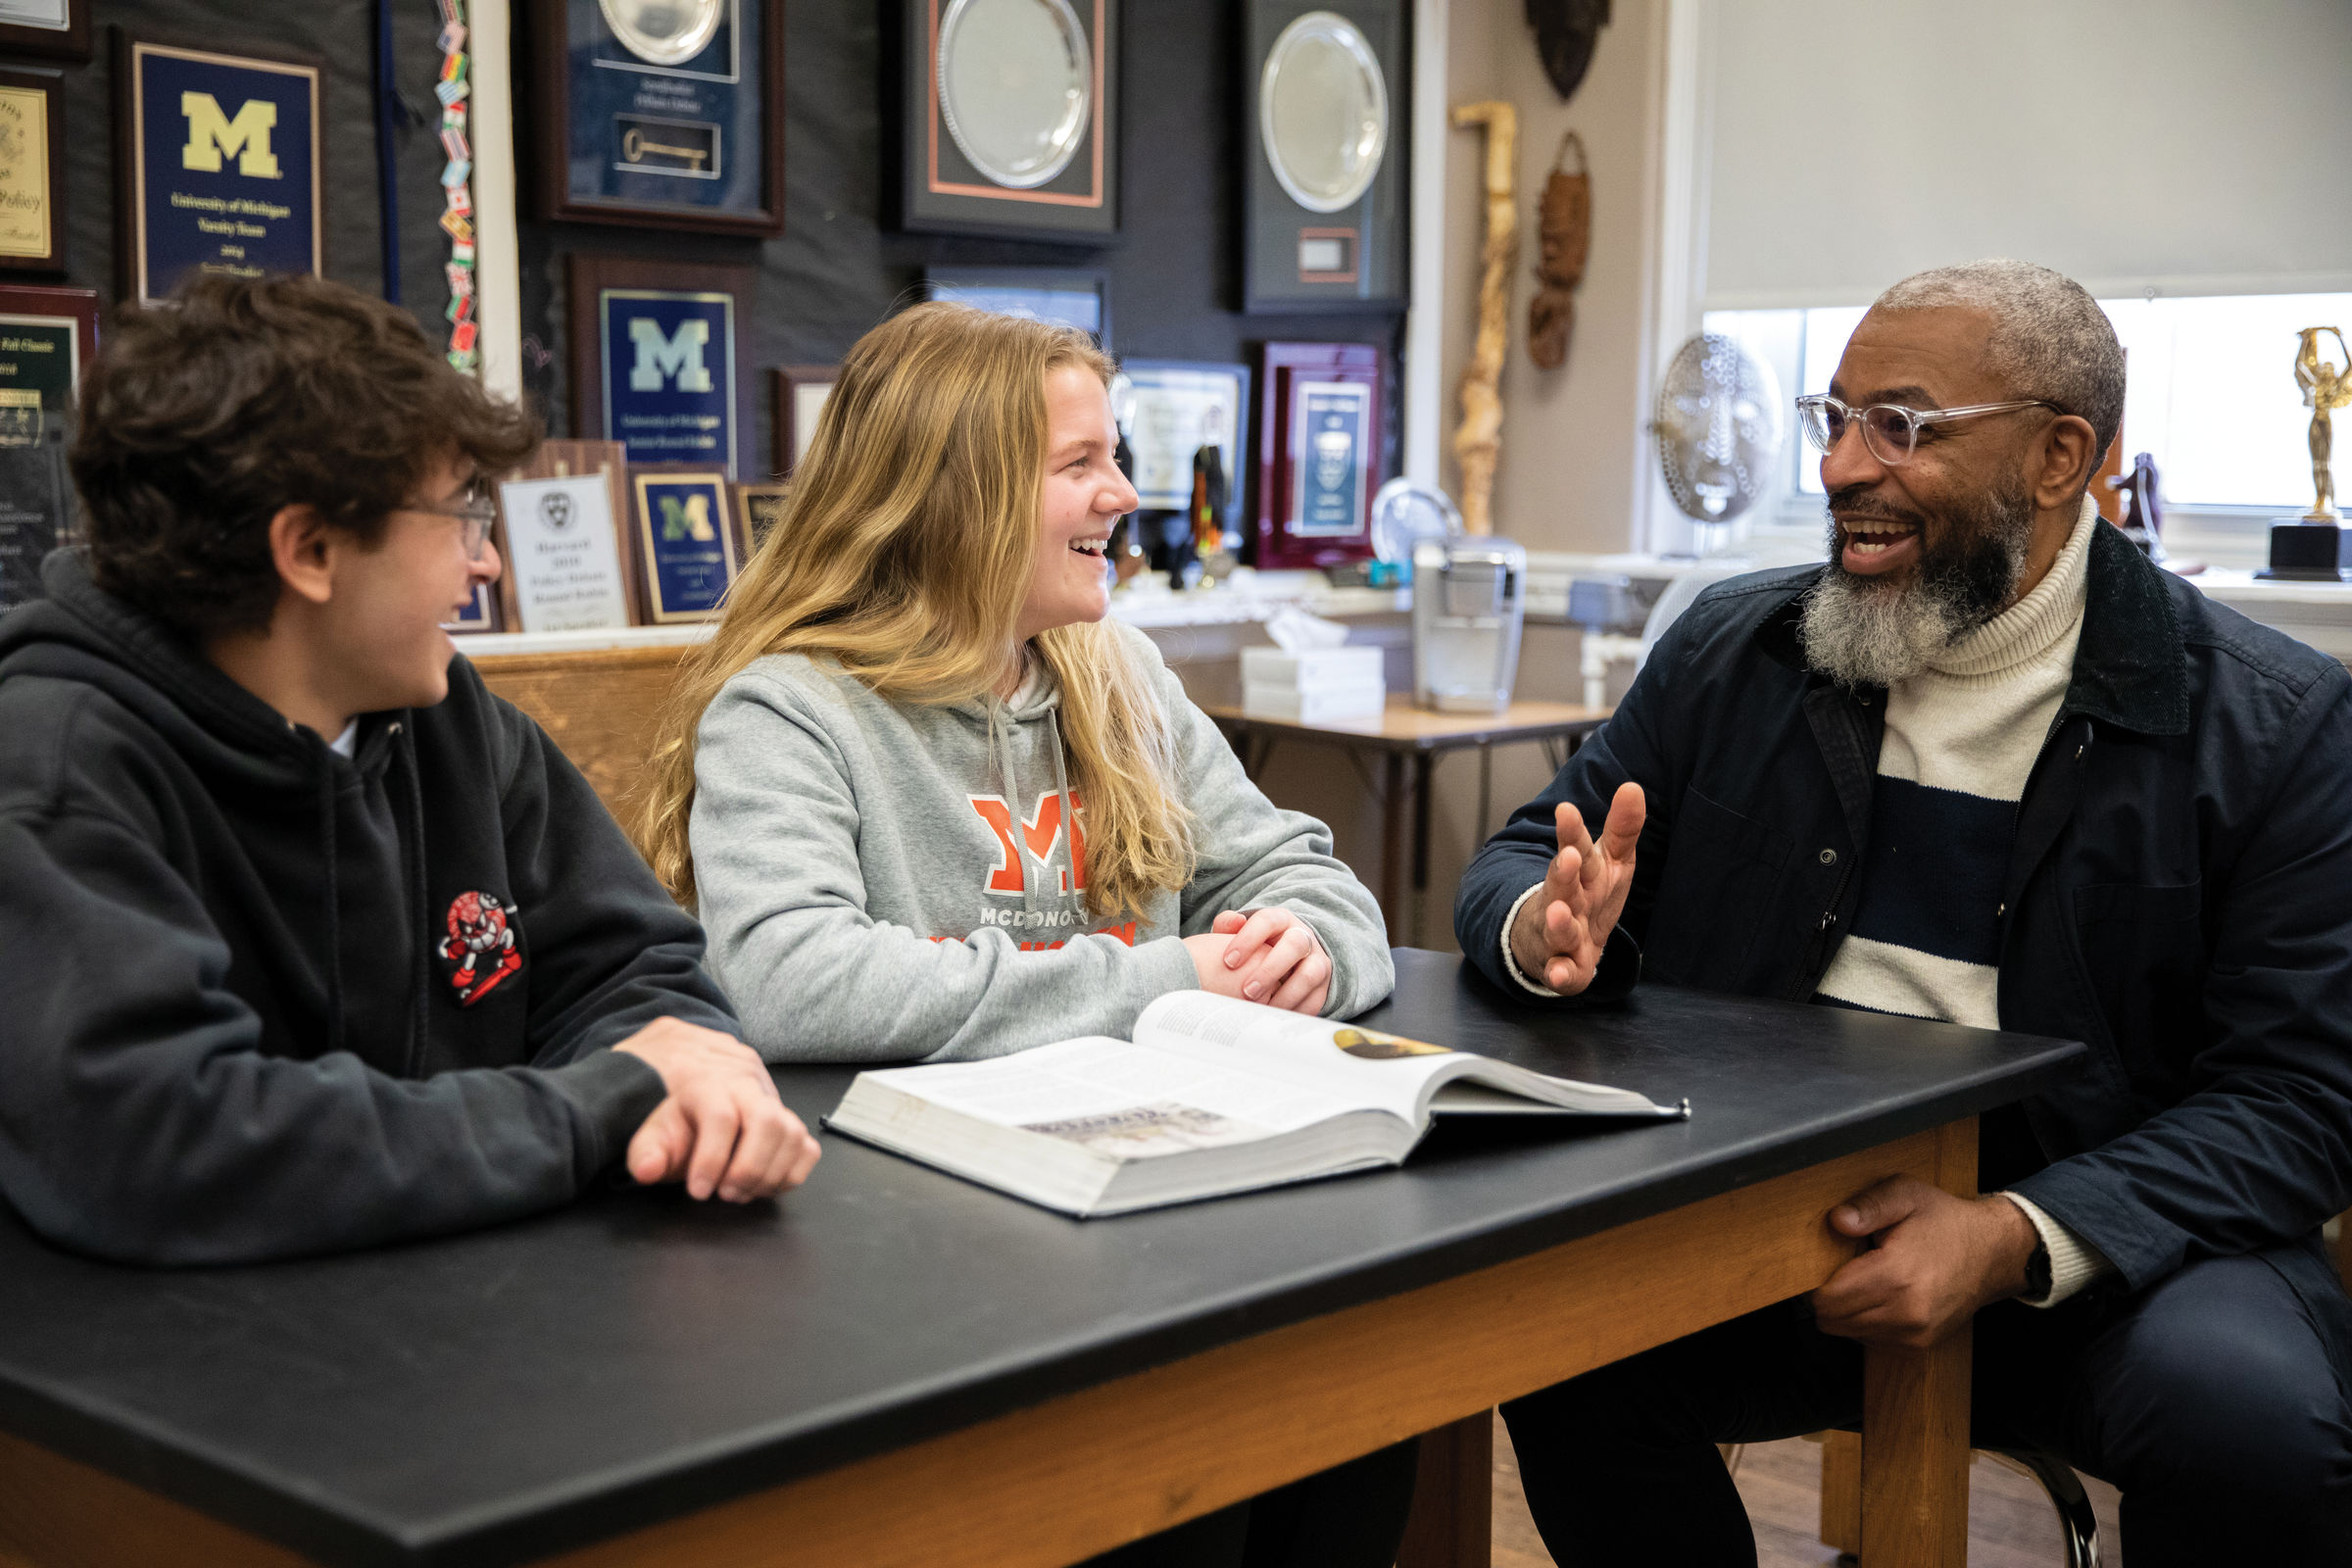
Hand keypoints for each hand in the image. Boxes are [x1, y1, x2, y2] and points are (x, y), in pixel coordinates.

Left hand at [613, 1018, 820, 1201]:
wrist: (686, 1077)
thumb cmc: (669, 1108)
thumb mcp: (649, 1125)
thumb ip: (646, 1149)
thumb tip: (648, 1170)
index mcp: (706, 1080)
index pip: (720, 1117)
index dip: (711, 1159)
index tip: (698, 1190)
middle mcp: (745, 1082)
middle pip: (768, 1120)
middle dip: (750, 1167)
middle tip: (727, 1193)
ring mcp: (771, 1098)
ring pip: (792, 1133)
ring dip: (771, 1174)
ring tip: (742, 1192)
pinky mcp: (786, 1115)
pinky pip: (807, 1145)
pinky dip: (791, 1172)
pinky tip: (762, 1184)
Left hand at [1206, 907, 1330, 1013]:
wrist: (1288, 958)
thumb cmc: (1255, 947)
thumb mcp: (1240, 933)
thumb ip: (1228, 925)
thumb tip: (1234, 921)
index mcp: (1281, 920)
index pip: (1267, 921)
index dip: (1248, 940)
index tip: (1228, 962)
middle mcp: (1303, 937)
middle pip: (1295, 945)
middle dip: (1270, 970)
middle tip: (1247, 991)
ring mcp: (1317, 960)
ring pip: (1311, 973)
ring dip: (1287, 994)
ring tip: (1264, 1009)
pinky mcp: (1323, 984)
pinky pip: (1316, 999)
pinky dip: (1297, 1011)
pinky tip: (1277, 1019)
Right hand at [1508, 784, 1644, 993]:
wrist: (1552, 941)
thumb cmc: (1588, 895)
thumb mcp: (1611, 860)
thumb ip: (1623, 827)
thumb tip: (1633, 787)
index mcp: (1582, 873)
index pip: (1577, 848)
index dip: (1572, 831)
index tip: (1567, 811)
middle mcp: (1566, 901)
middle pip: (1562, 885)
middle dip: (1563, 872)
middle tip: (1568, 857)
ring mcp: (1560, 934)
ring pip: (1558, 928)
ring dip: (1558, 922)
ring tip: (1557, 912)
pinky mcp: (1563, 966)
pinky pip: (1560, 972)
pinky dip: (1558, 974)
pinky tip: (1558, 974)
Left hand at [1808, 1177, 2039, 1348]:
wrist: (1992, 1254)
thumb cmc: (1946, 1222)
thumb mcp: (1906, 1195)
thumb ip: (1868, 1206)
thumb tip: (1837, 1221)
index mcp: (1897, 1275)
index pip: (1828, 1299)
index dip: (1816, 1281)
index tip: (1826, 1263)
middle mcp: (1906, 1313)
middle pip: (1832, 1320)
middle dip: (1828, 1295)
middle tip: (1848, 1267)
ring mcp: (1914, 1334)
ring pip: (1848, 1332)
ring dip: (1847, 1309)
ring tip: (1870, 1279)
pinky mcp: (1918, 1345)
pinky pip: (1870, 1339)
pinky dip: (1865, 1320)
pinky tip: (1883, 1294)